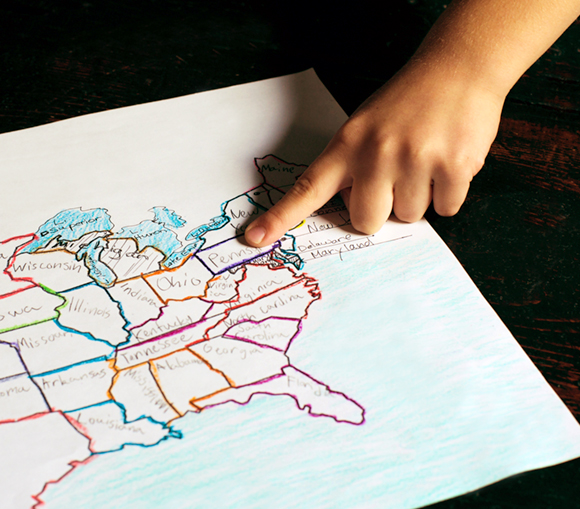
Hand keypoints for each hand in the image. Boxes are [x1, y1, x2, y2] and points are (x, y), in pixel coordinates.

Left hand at [244, 61, 504, 245]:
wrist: (459, 66)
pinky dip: (448, 193)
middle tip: (395, 178)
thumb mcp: (364, 126)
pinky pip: (446, 208)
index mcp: (348, 145)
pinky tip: (448, 161)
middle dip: (381, 210)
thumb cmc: (407, 102)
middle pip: (366, 221)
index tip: (254, 238)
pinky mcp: (455, 166)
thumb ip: (351, 166)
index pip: (308, 189)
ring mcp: (416, 160)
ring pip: (410, 216)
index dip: (280, 217)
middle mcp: (376, 154)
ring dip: (419, 197)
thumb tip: (351, 211)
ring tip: (425, 159)